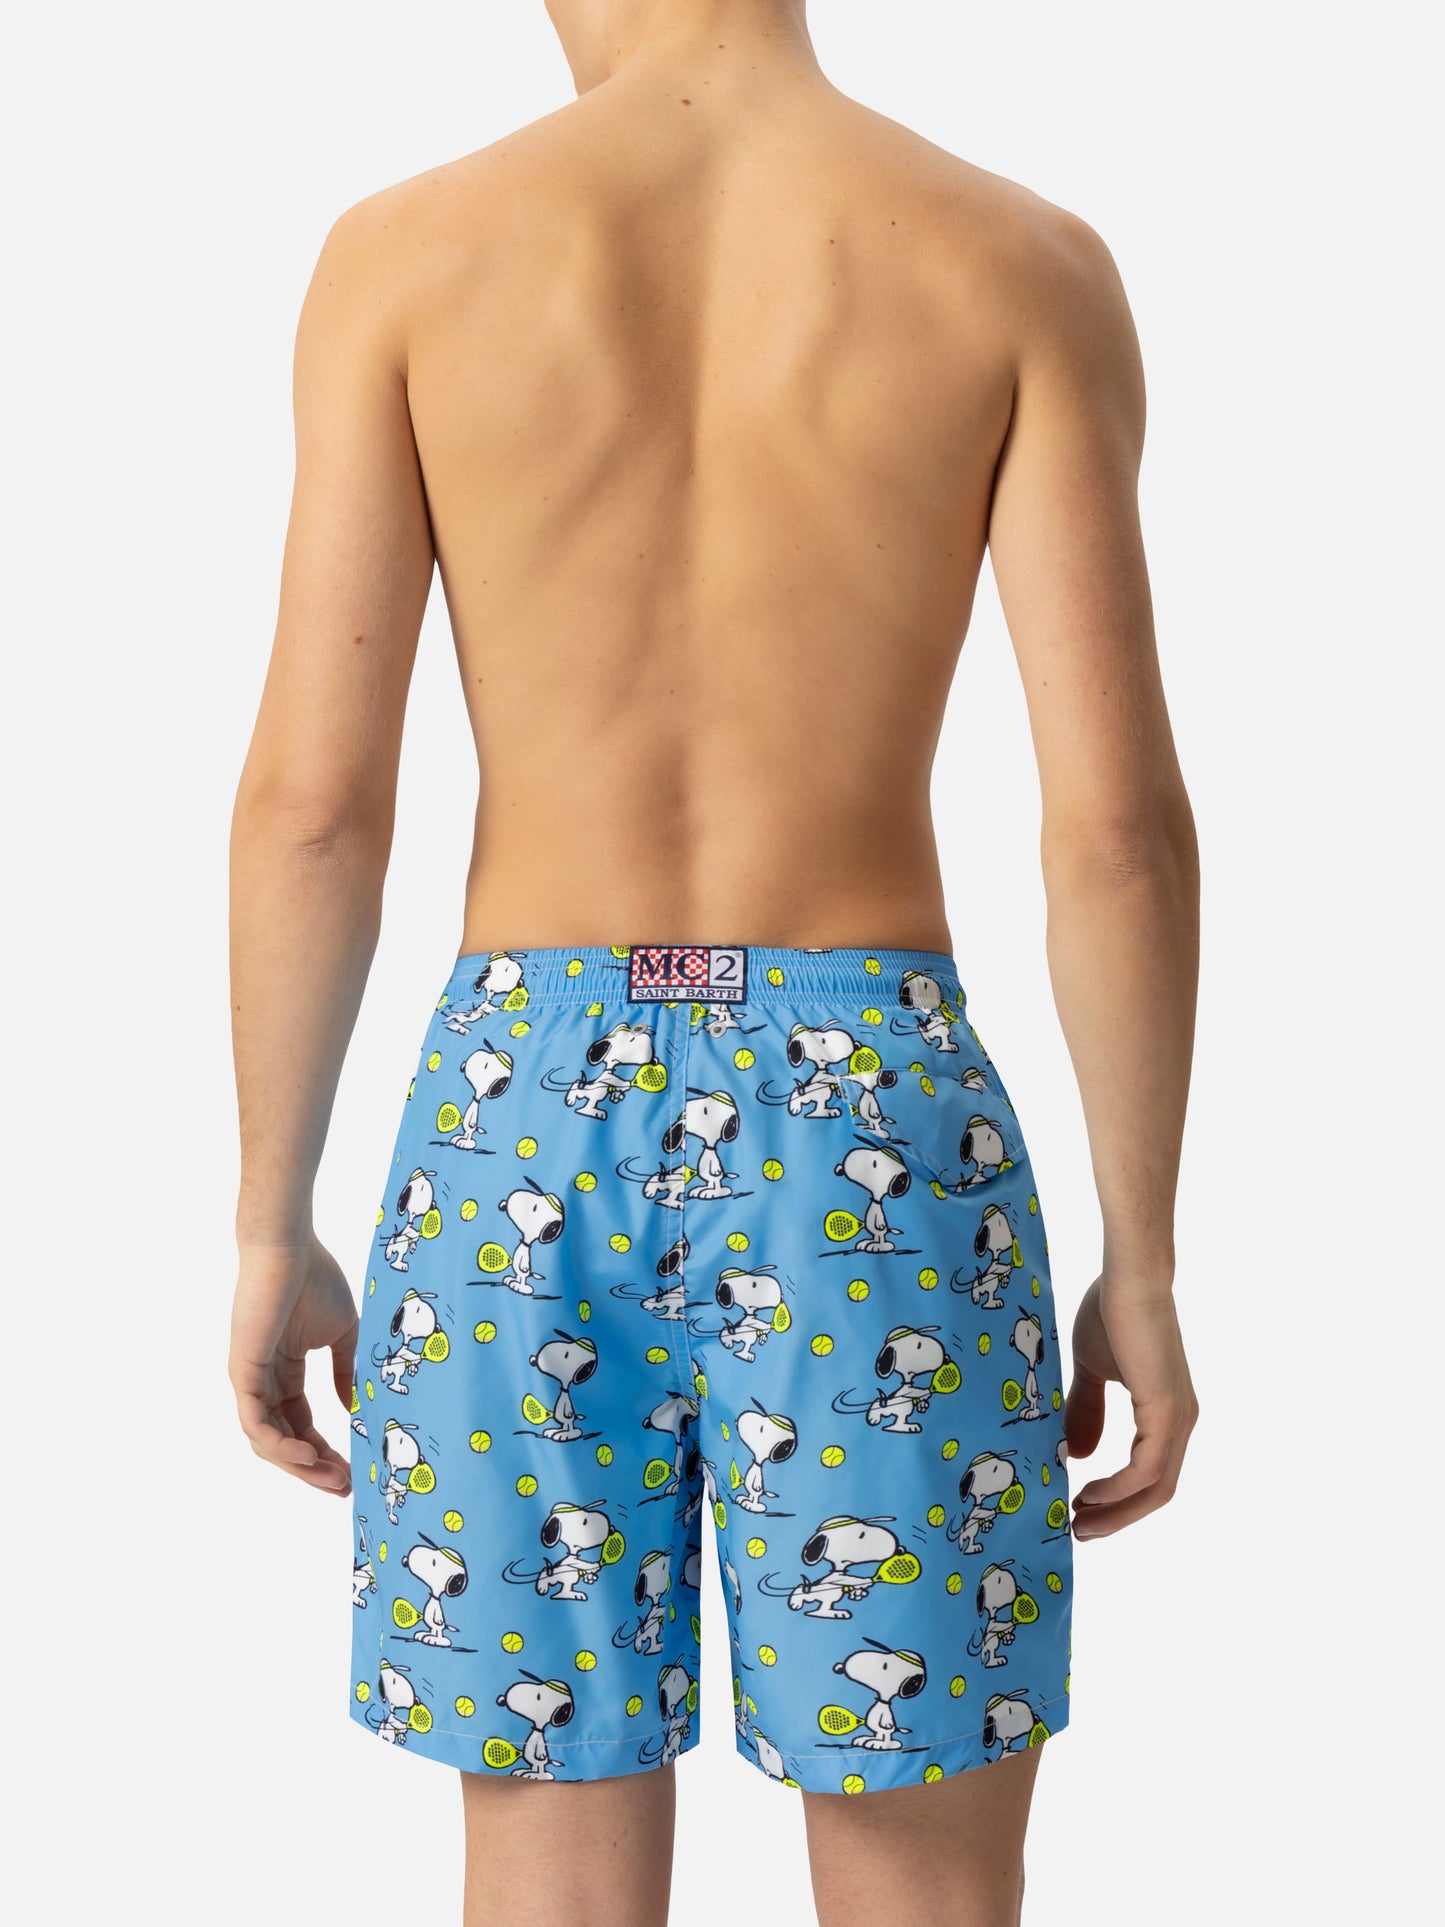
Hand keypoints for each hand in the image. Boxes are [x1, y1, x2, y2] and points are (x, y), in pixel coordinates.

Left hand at [229, 1238, 358, 1494]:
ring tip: (333, 1478)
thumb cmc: (315, 1279)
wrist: (289, 1247)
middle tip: (345, 1488)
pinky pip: (255, 1422)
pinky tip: (307, 1455)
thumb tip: (354, 1409)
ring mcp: (250, 1379)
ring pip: (268, 1441)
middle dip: (314, 1469)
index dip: (327, 1450)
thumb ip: (345, 1371)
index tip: (354, 1470)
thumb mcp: (342, 1334)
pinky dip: (279, 1444)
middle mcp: (263, 1381)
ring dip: (300, 1465)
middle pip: (286, 1441)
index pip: (303, 1423)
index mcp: (285, 1372)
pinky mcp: (242, 1372)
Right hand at [1064, 1274, 1196, 1537]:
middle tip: (1078, 1531)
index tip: (1080, 1509)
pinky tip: (1090, 1492)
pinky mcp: (1168, 1413)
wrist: (1129, 1278)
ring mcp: (1178, 1419)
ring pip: (1155, 1488)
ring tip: (1078, 1521)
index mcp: (1166, 1412)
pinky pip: (1146, 1470)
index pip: (1150, 1474)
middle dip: (1116, 1518)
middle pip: (1156, 1492)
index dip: (1118, 1500)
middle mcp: (1180, 1422)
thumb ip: (1087, 1409)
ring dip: (1116, 1511)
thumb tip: (1080, 1453)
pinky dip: (1118, 1489)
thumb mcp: (1092, 1369)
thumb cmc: (1112, 1311)